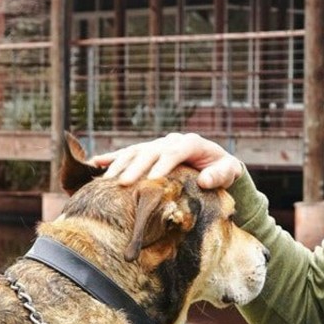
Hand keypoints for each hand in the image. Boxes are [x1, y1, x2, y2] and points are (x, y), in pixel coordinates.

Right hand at [90, 132, 243, 189]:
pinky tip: (94, 164)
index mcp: (191, 142)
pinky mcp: (149, 152)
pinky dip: (111, 158)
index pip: (174, 152)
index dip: (162, 165)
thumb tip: (204, 180)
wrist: (217, 164)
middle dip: (136, 167)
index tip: (152, 180)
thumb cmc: (224, 170)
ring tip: (107, 180)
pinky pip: (127, 154)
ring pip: (135, 152)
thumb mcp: (229, 172)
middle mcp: (171, 140)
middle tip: (124, 183)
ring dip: (119, 165)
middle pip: (150, 152)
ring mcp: (158, 145)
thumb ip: (220, 175)